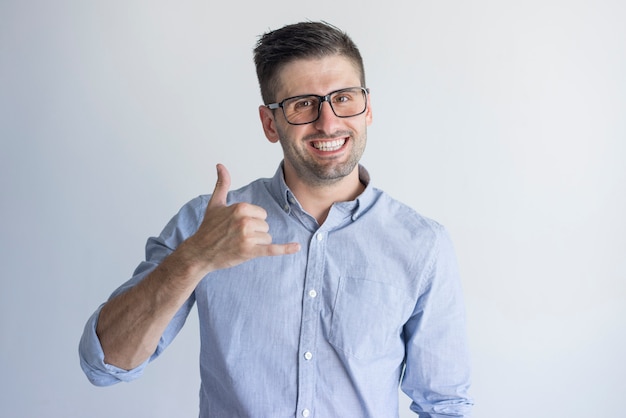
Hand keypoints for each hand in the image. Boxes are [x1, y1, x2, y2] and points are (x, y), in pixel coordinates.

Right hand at [183, 164, 300, 272]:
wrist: (199, 252)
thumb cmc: (208, 228)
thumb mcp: (215, 204)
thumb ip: (222, 184)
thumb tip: (220, 165)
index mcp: (240, 208)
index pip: (262, 214)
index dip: (252, 220)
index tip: (236, 225)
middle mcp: (244, 221)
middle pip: (265, 226)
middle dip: (255, 233)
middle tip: (236, 236)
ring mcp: (247, 237)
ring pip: (267, 238)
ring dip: (256, 244)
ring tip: (238, 244)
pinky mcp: (249, 252)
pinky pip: (272, 249)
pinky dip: (285, 249)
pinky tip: (296, 247)